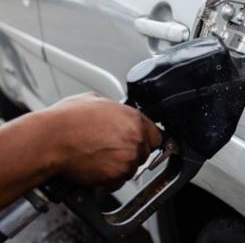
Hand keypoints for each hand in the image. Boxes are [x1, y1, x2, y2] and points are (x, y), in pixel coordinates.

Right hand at [45, 93, 161, 187]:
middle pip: (145, 152)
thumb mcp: (95, 100)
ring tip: (100, 158)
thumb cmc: (66, 120)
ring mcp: (127, 159)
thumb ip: (115, 109)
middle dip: (131, 153)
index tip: (138, 143)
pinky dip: (109, 180)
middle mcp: (135, 139)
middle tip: (112, 151)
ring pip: (133, 168)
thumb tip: (117, 112)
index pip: (156, 135)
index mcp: (134, 119)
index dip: (145, 139)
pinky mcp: (116, 176)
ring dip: (120, 166)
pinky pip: (119, 182)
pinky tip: (96, 168)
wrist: (50, 140)